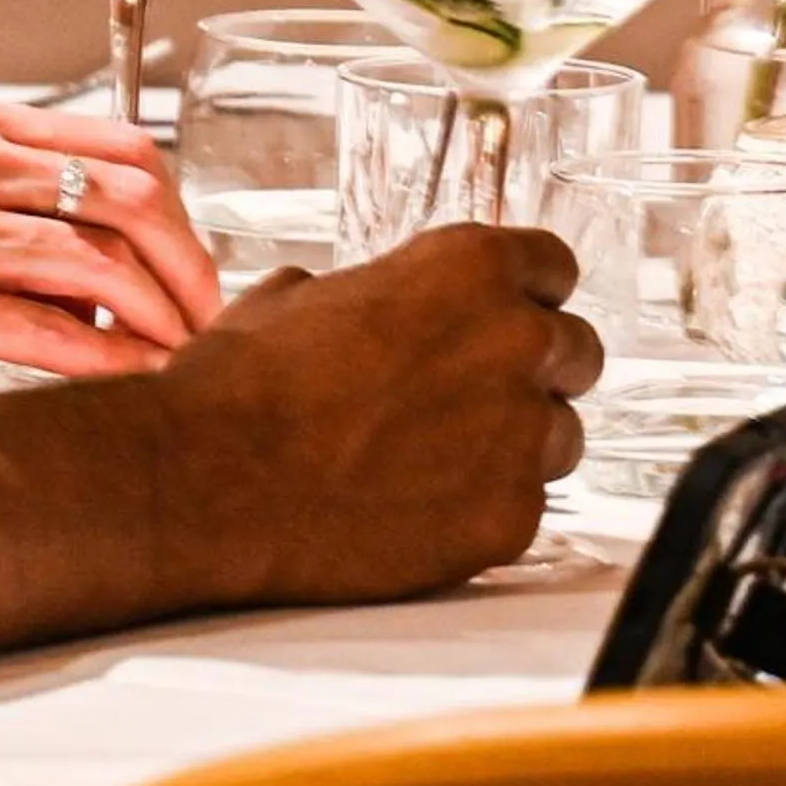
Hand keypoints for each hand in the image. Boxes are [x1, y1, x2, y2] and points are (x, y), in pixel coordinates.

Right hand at [0, 96, 224, 376]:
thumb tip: (96, 251)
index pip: (121, 143)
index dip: (178, 205)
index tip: (193, 250)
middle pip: (134, 198)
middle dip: (189, 261)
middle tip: (206, 310)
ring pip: (105, 263)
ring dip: (163, 315)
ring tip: (179, 349)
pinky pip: (51, 332)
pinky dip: (111, 359)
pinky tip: (133, 377)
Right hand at [172, 225, 598, 602]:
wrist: (208, 482)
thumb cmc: (240, 388)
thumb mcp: (294, 300)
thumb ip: (363, 293)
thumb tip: (347, 300)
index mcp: (470, 268)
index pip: (554, 267)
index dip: (526, 296)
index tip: (507, 317)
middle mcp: (516, 341)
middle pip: (576, 351)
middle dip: (535, 372)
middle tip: (475, 399)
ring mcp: (521, 435)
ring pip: (562, 436)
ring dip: (517, 446)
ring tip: (441, 463)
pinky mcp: (510, 518)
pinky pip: (527, 508)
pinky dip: (486, 511)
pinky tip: (423, 512)